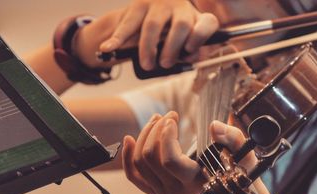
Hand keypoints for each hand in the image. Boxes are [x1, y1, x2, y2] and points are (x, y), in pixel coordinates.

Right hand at [99, 0, 218, 69]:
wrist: (146, 19)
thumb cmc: (170, 39)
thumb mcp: (183, 46)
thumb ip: (190, 54)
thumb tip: (193, 58)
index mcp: (197, 19)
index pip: (208, 23)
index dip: (201, 37)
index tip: (190, 50)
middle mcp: (182, 6)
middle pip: (181, 25)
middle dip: (173, 48)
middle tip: (164, 64)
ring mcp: (159, 3)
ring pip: (153, 26)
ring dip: (148, 49)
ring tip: (147, 65)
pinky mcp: (138, 5)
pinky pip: (128, 24)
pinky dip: (117, 39)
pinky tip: (107, 48)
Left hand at [122, 111, 256, 193]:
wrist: (227, 188)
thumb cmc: (234, 167)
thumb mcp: (240, 151)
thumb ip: (231, 137)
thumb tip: (214, 127)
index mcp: (196, 182)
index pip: (170, 160)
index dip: (166, 136)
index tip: (172, 119)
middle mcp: (176, 192)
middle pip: (150, 157)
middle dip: (156, 129)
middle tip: (168, 116)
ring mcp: (162, 193)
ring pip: (140, 161)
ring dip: (144, 135)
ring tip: (157, 120)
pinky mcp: (154, 190)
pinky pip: (133, 175)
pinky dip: (127, 156)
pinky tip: (129, 139)